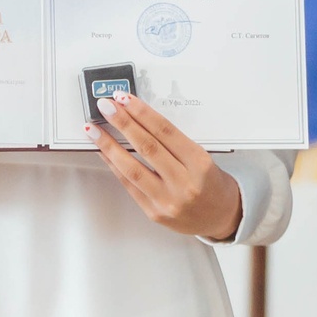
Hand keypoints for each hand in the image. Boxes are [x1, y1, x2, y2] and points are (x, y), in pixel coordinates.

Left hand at [88, 91, 242, 240]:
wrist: (222, 217)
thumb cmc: (211, 183)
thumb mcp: (202, 158)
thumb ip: (173, 143)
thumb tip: (137, 121)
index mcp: (199, 163)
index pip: (166, 131)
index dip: (142, 113)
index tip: (125, 99)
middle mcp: (184, 182)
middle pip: (147, 147)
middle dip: (123, 123)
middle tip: (105, 107)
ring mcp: (167, 200)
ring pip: (133, 169)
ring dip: (109, 146)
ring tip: (94, 130)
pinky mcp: (154, 213)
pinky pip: (129, 186)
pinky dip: (114, 167)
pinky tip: (104, 153)